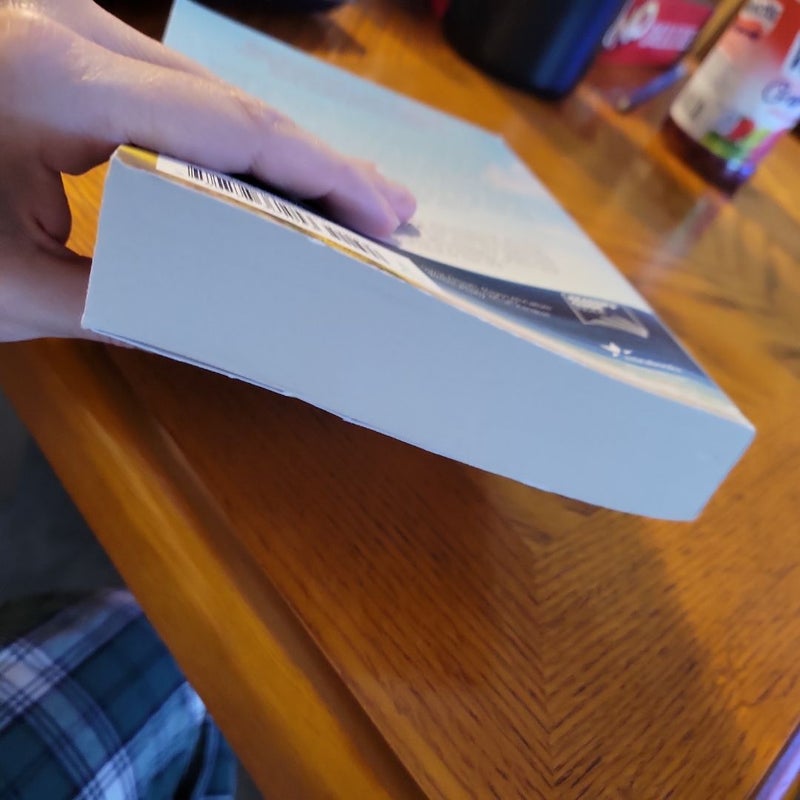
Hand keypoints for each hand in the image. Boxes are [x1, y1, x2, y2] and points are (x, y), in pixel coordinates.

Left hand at [0, 1, 415, 341]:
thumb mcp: (2, 286)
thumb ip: (117, 304)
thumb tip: (209, 324)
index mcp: (55, 78)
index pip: (230, 128)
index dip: (320, 172)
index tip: (379, 210)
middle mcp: (70, 27)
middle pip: (235, 101)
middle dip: (322, 162)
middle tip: (389, 208)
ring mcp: (67, 23)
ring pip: (209, 90)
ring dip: (282, 149)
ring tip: (349, 196)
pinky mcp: (65, 41)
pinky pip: (172, 89)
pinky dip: (230, 137)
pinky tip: (270, 168)